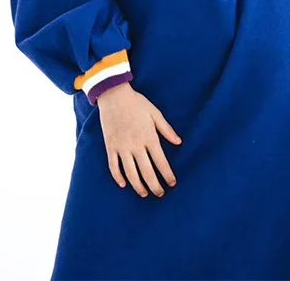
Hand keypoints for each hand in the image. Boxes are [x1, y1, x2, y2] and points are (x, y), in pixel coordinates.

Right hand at [96, 83, 181, 197]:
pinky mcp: (110, 146)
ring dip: (138, 186)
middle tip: (160, 194)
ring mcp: (121, 147)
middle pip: (147, 172)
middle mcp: (135, 145)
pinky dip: (118, 177)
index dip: (167, 175)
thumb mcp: (155, 113)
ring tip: (144, 193)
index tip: (172, 184)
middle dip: (155, 186)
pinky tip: (124, 184)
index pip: (161, 162)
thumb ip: (166, 129)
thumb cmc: (137, 103)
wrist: (114, 95)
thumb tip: (179, 142)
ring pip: (130, 173)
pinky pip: (113, 166)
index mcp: (149, 137)